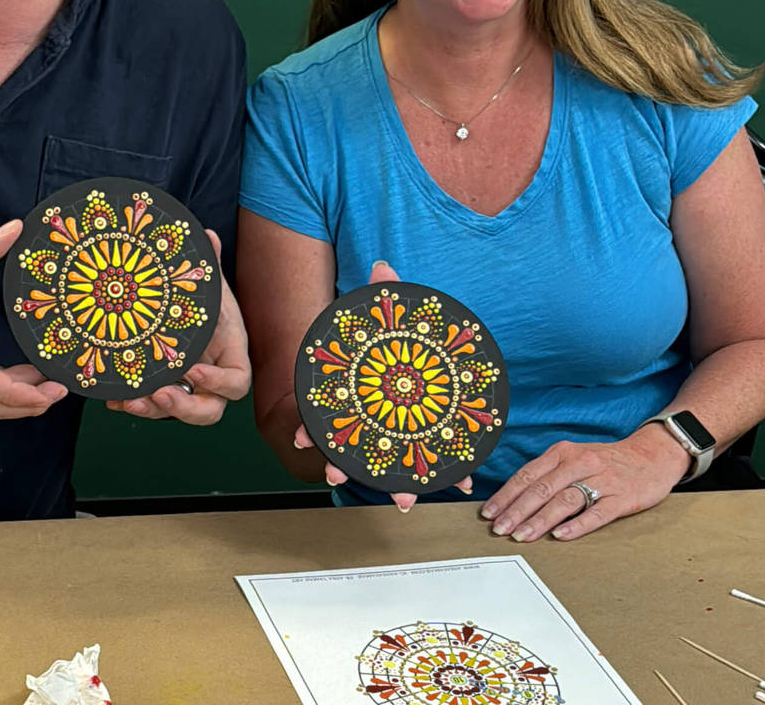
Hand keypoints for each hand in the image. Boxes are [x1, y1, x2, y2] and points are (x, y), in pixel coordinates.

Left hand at [108, 229, 250, 424]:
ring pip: (176, 412)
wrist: (185, 310)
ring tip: (131, 400)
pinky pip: (149, 406)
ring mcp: (186, 387)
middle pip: (210, 411)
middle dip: (186, 407)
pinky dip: (131, 404)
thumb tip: (208, 235)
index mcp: (229, 355)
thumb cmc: (204, 302)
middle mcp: (210, 378)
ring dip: (153, 410)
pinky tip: (113, 397)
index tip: (195, 370)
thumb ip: (208, 264)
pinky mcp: (162, 390)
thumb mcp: (207, 284)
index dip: (219, 382)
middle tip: (161, 394)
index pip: (237, 383)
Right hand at [293, 259, 471, 512]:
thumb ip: (386, 291)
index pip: (324, 406)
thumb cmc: (400, 336)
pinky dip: (445, 470)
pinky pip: (432, 455)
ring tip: (406, 499)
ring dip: (393, 482)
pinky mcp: (427, 432)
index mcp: (355, 386)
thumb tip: (383, 266)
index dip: (311, 425)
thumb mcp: (391, 312)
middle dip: (345, 464)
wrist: (426, 349)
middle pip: (350, 442)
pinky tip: (461, 481)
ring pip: (387, 459)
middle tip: (339, 477)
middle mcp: (369, 412)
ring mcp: (396, 426)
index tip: (302, 439)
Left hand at [479, 424, 690, 541]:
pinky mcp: (621, 498)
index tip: (489, 513)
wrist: (651, 454)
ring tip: (522, 536)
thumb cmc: (605, 460)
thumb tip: (515, 498)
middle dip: (516, 510)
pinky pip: (596, 513)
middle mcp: (579, 463)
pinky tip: (560, 536)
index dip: (506, 495)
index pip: (527, 475)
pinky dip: (577, 525)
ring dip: (540, 520)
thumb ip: (548, 473)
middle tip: (499, 529)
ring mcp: (601, 480)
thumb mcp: (573, 457)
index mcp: (563, 452)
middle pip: (541, 488)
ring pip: (564, 501)